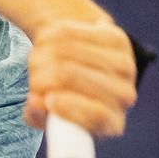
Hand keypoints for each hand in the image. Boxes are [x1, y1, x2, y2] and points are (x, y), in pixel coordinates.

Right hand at [23, 16, 138, 136]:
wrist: (83, 67)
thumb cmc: (62, 98)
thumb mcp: (49, 115)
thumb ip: (39, 116)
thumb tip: (36, 102)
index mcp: (111, 124)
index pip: (97, 114)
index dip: (68, 106)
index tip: (47, 99)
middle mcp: (124, 96)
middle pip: (73, 76)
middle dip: (43, 76)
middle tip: (34, 78)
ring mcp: (124, 65)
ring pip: (68, 51)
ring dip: (42, 55)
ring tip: (37, 62)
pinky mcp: (117, 39)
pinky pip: (71, 33)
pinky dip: (50, 37)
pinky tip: (48, 44)